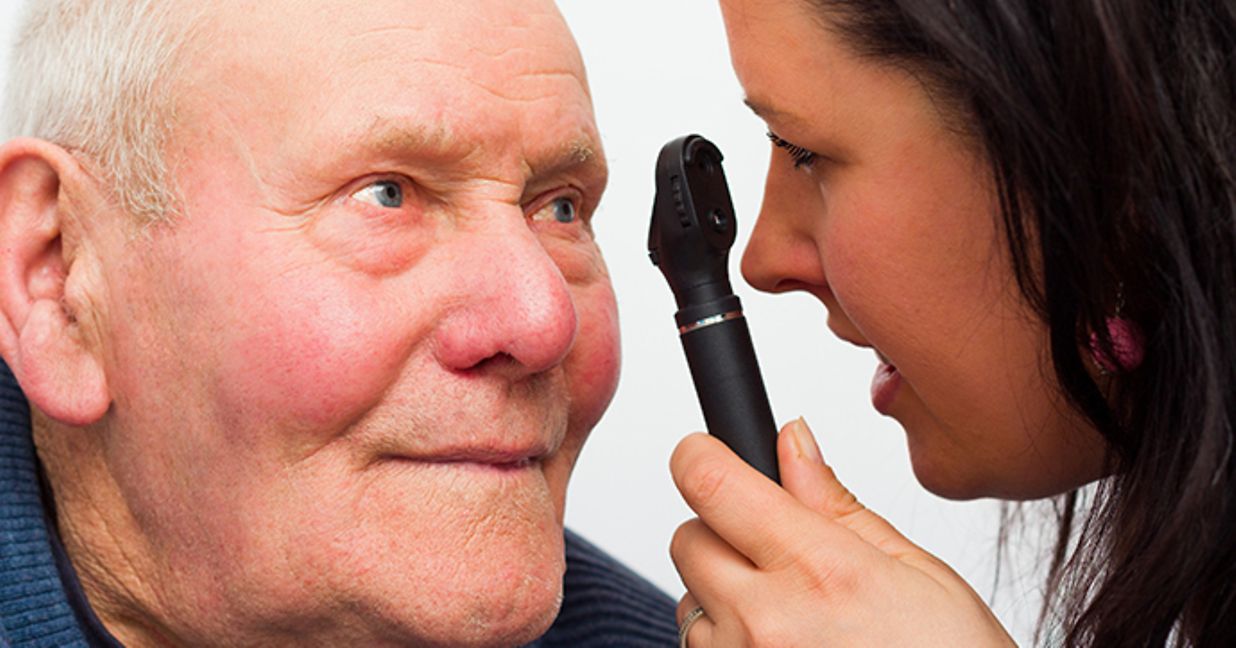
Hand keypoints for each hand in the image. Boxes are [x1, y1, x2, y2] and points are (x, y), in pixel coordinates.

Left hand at [670, 419, 1014, 646]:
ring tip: (794, 617)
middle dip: (721, 531)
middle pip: (687, 539)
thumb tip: (792, 441)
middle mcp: (766, 622)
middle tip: (779, 552)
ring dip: (724, 595)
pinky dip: (729, 641)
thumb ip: (836, 504)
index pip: (710, 484)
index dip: (700, 457)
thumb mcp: (916, 572)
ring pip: (689, 599)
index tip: (706, 453)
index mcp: (818, 570)